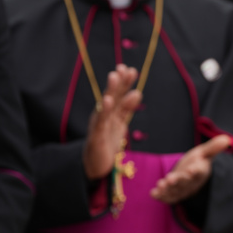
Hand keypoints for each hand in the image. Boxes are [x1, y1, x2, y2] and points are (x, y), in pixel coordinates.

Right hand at [83, 65, 140, 179]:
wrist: (95, 164)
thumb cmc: (106, 141)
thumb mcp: (120, 122)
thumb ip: (127, 108)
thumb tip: (137, 91)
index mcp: (111, 112)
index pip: (119, 95)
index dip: (124, 83)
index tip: (131, 70)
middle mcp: (103, 115)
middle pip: (112, 96)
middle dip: (118, 82)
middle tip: (123, 68)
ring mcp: (99, 124)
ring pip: (106, 105)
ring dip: (110, 90)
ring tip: (114, 76)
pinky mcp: (96, 135)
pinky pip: (100, 121)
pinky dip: (104, 110)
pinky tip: (107, 100)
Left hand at [150, 134, 232, 203]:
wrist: (193, 173)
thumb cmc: (199, 160)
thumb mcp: (205, 152)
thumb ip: (214, 147)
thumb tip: (226, 139)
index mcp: (200, 171)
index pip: (199, 172)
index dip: (195, 171)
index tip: (192, 170)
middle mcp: (192, 182)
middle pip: (185, 182)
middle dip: (177, 181)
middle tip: (170, 179)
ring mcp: (183, 189)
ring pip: (175, 190)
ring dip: (167, 189)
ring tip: (160, 185)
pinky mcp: (175, 193)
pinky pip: (168, 197)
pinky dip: (161, 196)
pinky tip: (153, 194)